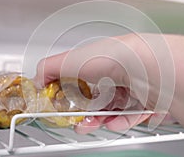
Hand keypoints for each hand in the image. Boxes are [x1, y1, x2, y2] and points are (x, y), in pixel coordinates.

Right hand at [34, 34, 158, 132]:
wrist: (144, 65)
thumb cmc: (111, 56)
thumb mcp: (69, 60)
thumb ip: (49, 69)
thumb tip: (37, 79)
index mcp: (98, 62)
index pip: (81, 80)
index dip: (70, 95)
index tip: (62, 106)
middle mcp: (116, 74)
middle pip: (96, 99)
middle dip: (83, 113)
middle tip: (76, 121)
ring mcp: (132, 87)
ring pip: (112, 110)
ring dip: (99, 120)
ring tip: (90, 125)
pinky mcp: (146, 101)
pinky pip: (130, 116)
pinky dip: (120, 122)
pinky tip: (113, 123)